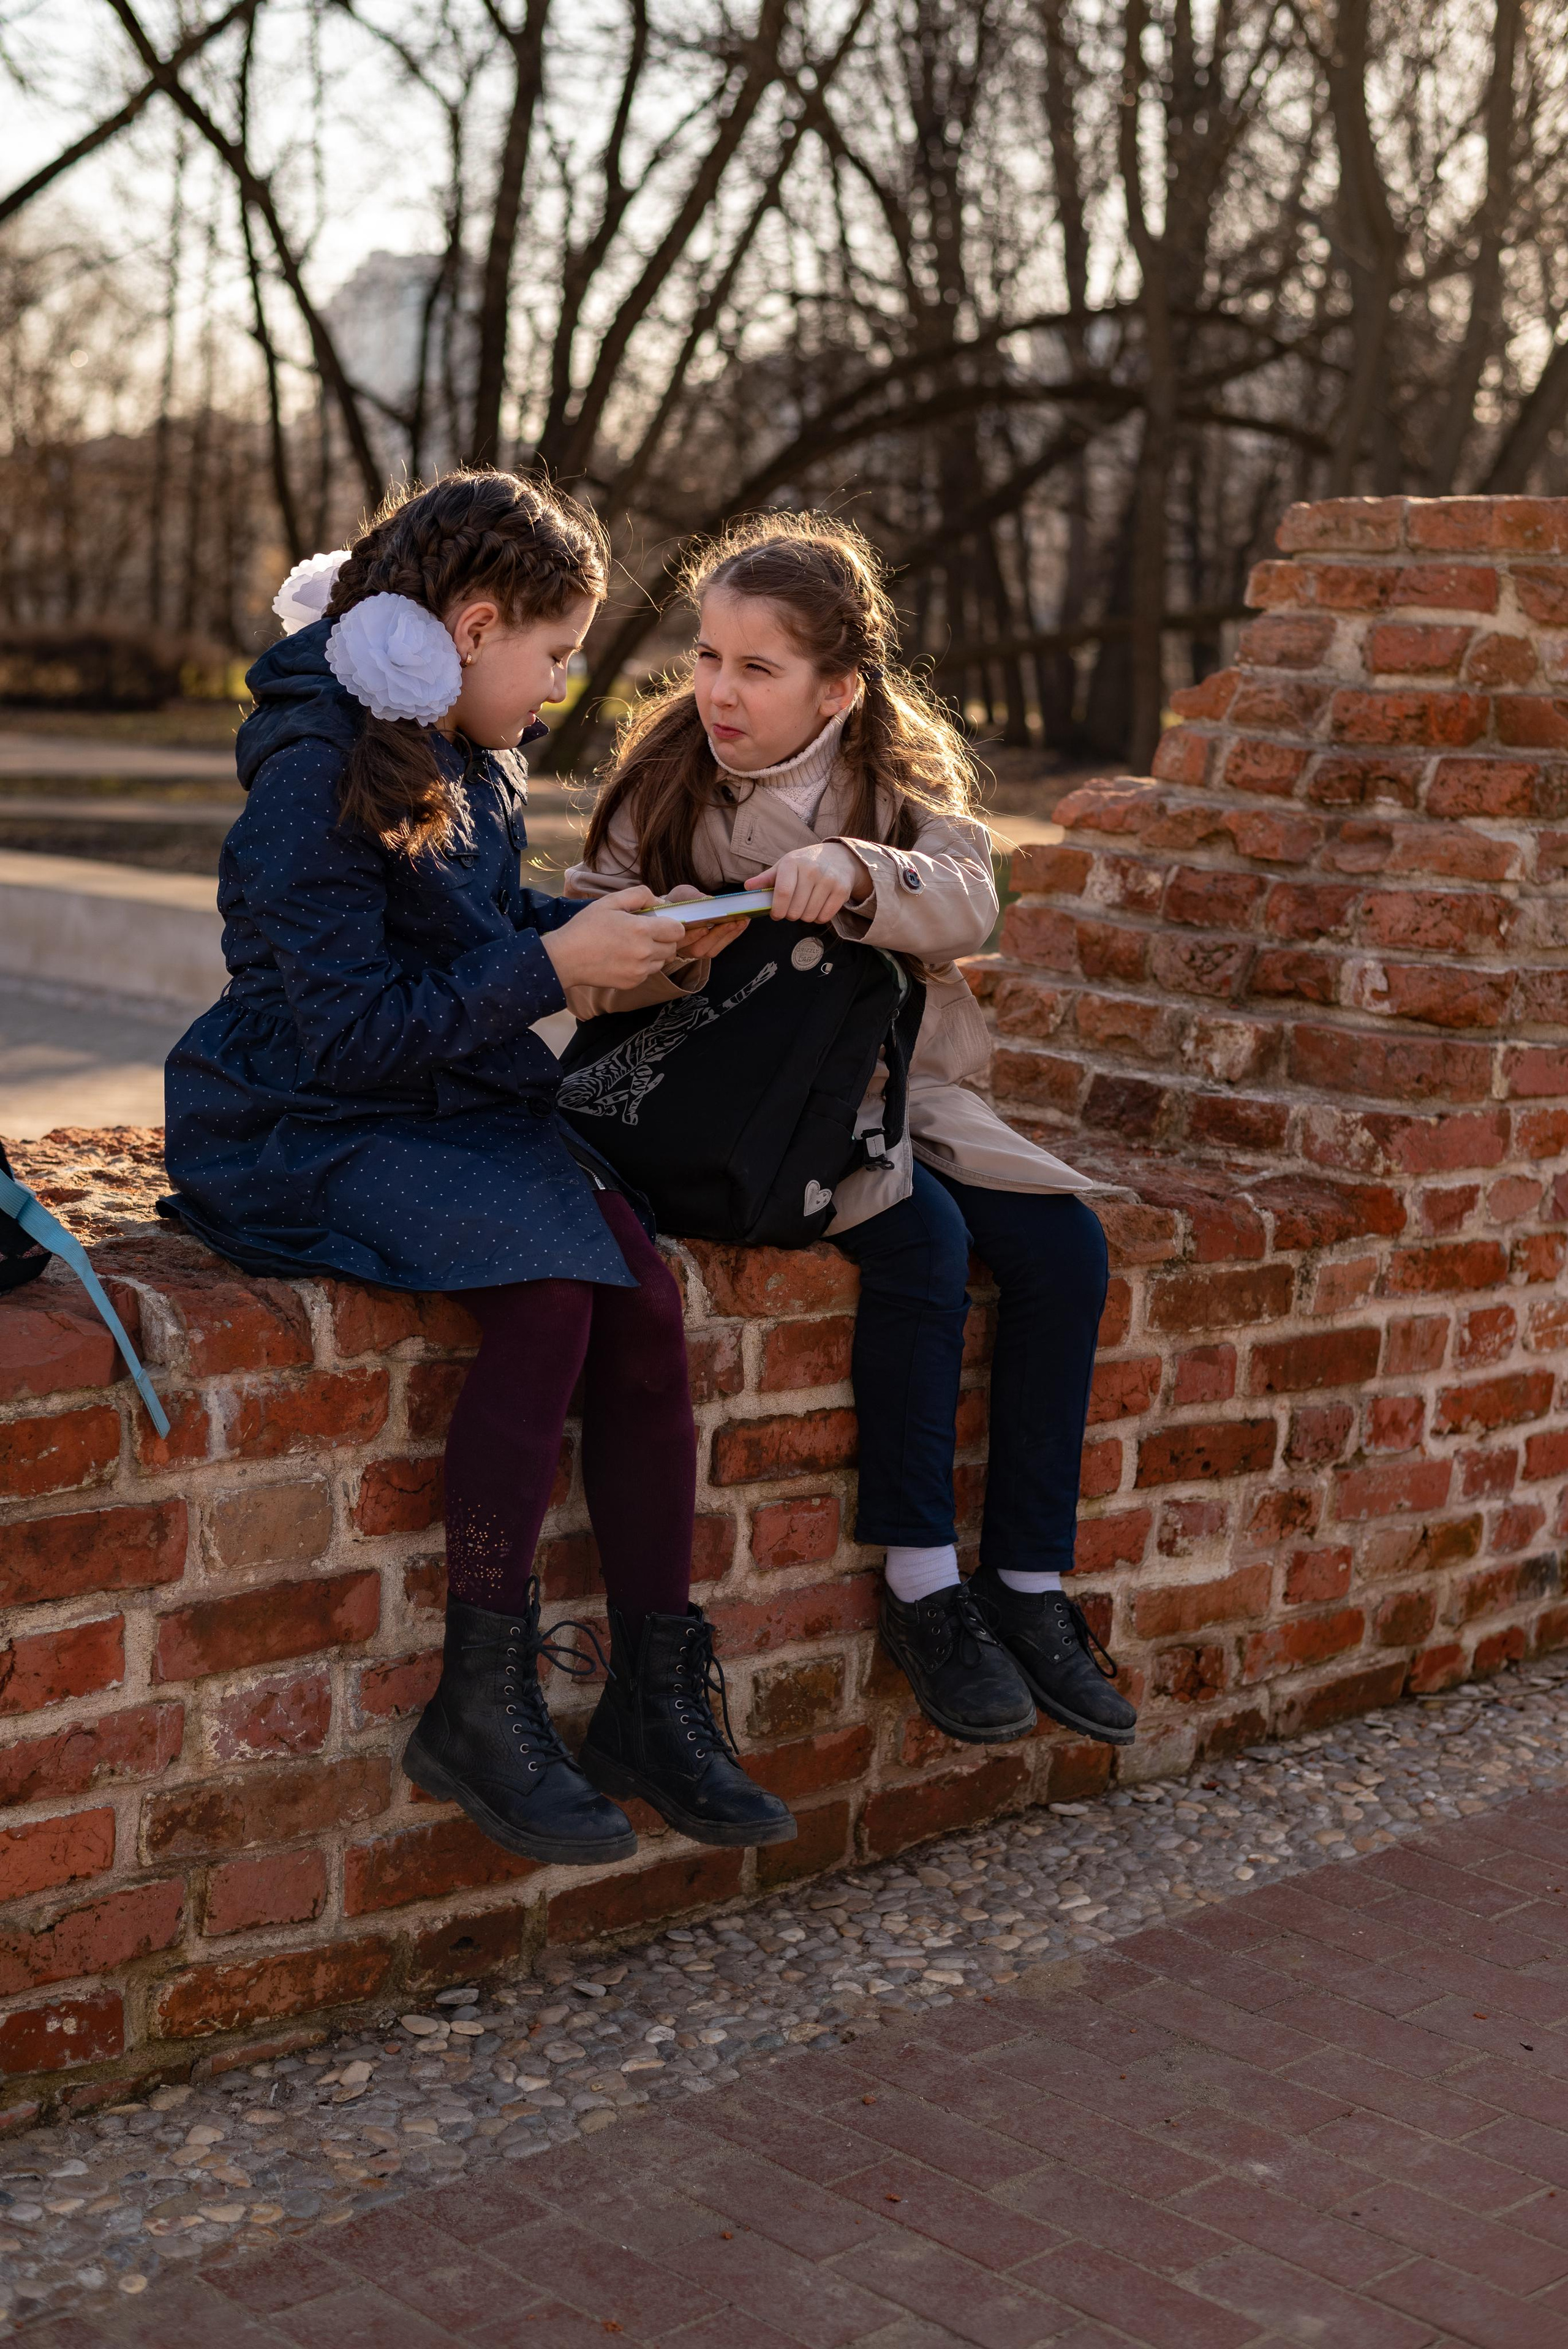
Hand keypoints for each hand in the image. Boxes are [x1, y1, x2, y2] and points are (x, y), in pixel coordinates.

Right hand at [542, 887, 684, 990]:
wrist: (565, 958)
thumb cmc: (586, 927)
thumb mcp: (610, 902)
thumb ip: (639, 895)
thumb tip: (660, 902)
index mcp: (642, 930)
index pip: (678, 930)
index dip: (672, 924)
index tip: (661, 922)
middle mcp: (645, 953)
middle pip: (673, 947)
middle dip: (664, 938)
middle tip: (646, 933)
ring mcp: (639, 971)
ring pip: (662, 961)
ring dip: (655, 953)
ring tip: (633, 946)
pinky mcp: (632, 983)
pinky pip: (648, 973)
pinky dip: (642, 965)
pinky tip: (624, 957)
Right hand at [660, 887, 745, 962]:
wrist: (679, 910)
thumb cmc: (678, 902)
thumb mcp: (682, 894)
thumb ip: (691, 897)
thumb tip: (708, 900)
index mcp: (669, 933)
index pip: (679, 939)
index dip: (692, 936)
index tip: (705, 928)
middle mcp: (680, 947)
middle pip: (698, 948)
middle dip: (716, 935)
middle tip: (732, 922)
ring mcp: (693, 951)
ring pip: (710, 950)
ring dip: (728, 936)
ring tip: (741, 921)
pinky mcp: (706, 950)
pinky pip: (719, 947)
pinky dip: (732, 935)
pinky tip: (742, 923)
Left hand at [754, 842, 870, 925]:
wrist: (839, 857)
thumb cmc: (806, 863)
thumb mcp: (785, 865)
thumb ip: (766, 879)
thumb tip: (747, 887)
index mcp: (793, 862)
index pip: (783, 893)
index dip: (777, 910)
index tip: (776, 914)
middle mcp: (811, 870)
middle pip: (795, 909)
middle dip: (790, 914)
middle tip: (792, 908)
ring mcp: (828, 880)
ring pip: (809, 916)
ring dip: (804, 916)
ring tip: (805, 905)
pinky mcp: (841, 891)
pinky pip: (824, 917)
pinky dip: (818, 917)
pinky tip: (817, 906)